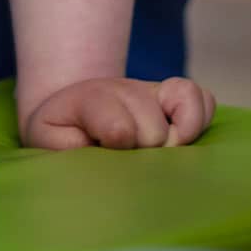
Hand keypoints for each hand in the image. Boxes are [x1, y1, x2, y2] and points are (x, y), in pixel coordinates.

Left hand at [20, 77, 213, 150]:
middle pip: (154, 130)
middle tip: (124, 161)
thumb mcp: (47, 139)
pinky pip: (203, 99)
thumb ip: (65, 146)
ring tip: (153, 154)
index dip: (118, 145)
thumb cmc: (62, 132)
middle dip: (142, 155)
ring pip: (183, 111)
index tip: (106, 153)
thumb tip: (100, 150)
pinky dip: (199, 120)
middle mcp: (124, 90)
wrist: (72, 110)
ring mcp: (151, 91)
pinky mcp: (174, 95)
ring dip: (173, 140)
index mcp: (90, 100)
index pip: (119, 126)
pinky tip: (181, 139)